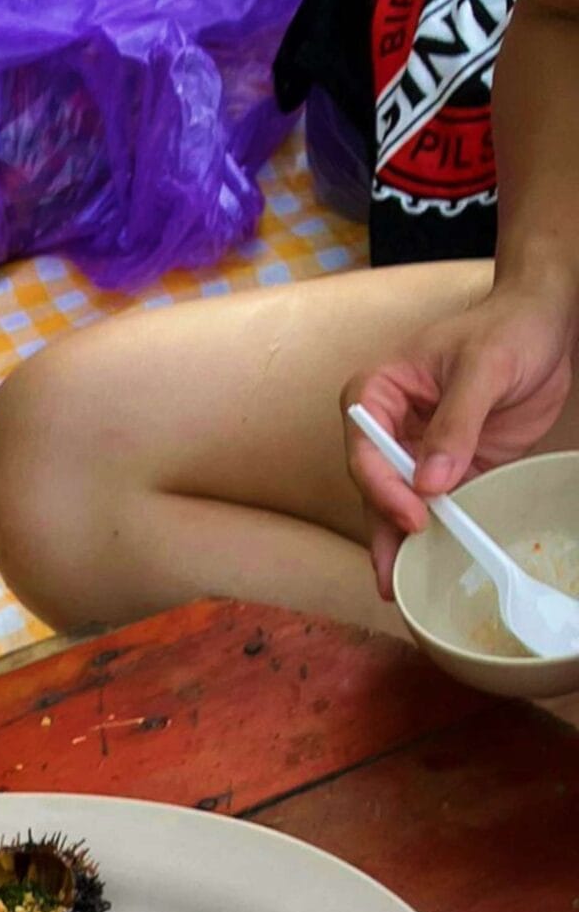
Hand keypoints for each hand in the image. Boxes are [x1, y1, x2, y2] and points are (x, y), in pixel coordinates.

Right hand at [344, 282, 578, 597]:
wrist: (546, 324)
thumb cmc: (509, 328)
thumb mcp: (484, 367)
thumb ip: (456, 423)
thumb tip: (430, 484)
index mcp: (378, 394)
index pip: (365, 450)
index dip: (384, 487)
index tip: (416, 512)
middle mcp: (388, 428)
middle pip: (374, 488)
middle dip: (384, 531)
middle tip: (392, 577)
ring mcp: (416, 452)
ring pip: (398, 506)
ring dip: (401, 545)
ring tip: (402, 587)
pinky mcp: (449, 470)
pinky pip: (435, 509)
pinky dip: (435, 537)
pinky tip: (433, 566)